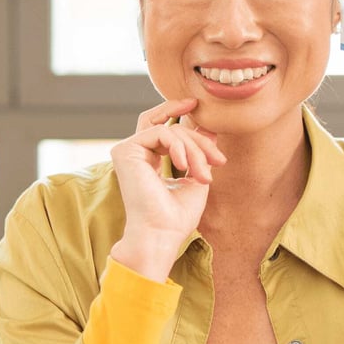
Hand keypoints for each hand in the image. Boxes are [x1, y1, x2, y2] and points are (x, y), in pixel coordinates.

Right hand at [111, 98, 225, 281]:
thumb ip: (199, 151)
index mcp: (148, 160)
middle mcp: (135, 153)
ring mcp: (128, 151)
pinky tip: (182, 165)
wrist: (161, 234)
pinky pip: (160, 132)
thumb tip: (211, 127)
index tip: (198, 109)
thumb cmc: (177, 215)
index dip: (180, 118)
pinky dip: (178, 146)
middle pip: (170, 127)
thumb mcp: (196, 176)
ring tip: (202, 175)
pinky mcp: (125, 150)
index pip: (165, 129)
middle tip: (219, 161)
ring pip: (169, 130)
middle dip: (198, 140)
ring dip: (194, 149)